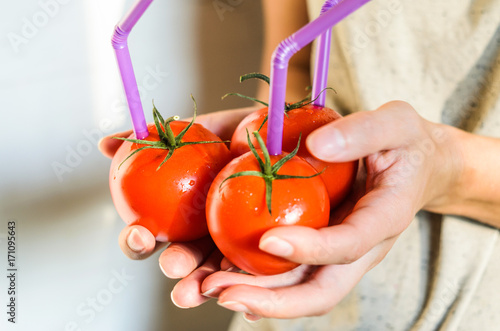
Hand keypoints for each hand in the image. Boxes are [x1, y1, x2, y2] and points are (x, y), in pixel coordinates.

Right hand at [98, 106, 256, 306]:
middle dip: (173, 267)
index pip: (147, 235)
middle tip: (174, 265)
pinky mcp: (263, 252)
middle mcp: (202, 233)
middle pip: (180, 259)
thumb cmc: (239, 132)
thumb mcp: (199, 128)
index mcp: (178, 214)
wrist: (283, 133)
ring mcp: (231, 245)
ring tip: (202, 290)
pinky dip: (247, 283)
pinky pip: (253, 272)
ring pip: (213, 273)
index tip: (139, 233)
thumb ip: (155, 138)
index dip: (136, 241)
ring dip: (202, 286)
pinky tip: (246, 291)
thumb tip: (104, 144)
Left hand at [197, 100, 463, 318]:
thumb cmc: (406, 142)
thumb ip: (365, 131)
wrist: (414, 165)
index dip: (310, 249)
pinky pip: (289, 272)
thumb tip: (318, 144)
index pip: (348, 244)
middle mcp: (360, 249)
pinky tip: (218, 272)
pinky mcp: (320, 248)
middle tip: (221, 291)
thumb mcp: (397, 123)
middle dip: (271, 300)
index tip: (268, 241)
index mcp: (383, 219)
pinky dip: (254, 278)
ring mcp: (338, 254)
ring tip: (206, 287)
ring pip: (297, 288)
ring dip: (252, 295)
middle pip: (319, 290)